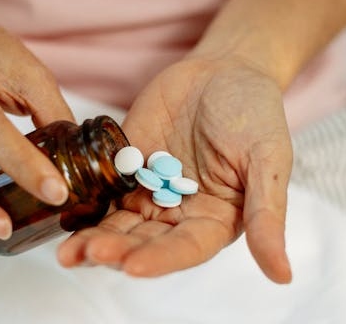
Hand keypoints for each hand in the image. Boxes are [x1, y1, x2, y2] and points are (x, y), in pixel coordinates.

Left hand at [58, 55, 292, 282]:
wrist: (225, 69)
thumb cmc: (256, 113)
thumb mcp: (269, 160)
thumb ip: (268, 215)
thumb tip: (283, 275)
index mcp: (215, 220)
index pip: (185, 249)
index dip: (159, 260)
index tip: (132, 266)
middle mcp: (179, 213)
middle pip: (144, 242)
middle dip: (115, 250)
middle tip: (86, 254)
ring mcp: (149, 191)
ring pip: (117, 224)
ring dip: (92, 237)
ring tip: (66, 250)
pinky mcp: (126, 167)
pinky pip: (101, 190)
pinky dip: (83, 203)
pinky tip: (62, 212)